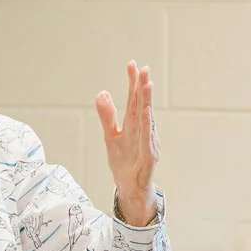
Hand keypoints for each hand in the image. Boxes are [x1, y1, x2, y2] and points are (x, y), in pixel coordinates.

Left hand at [95, 61, 158, 224]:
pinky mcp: (149, 155)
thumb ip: (107, 116)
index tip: (131, 64)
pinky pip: (147, 139)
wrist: (129, 185)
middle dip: (142, 87)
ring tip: (147, 85)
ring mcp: (147, 141)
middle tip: (143, 68)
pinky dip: (147, 126)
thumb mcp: (110, 136)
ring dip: (147, 102)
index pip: (133, 99)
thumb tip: (102, 93)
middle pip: (142, 105)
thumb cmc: (123, 160)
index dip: (132, 82)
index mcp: (133, 123)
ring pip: (147, 119)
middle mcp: (143, 129)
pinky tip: (146, 113)